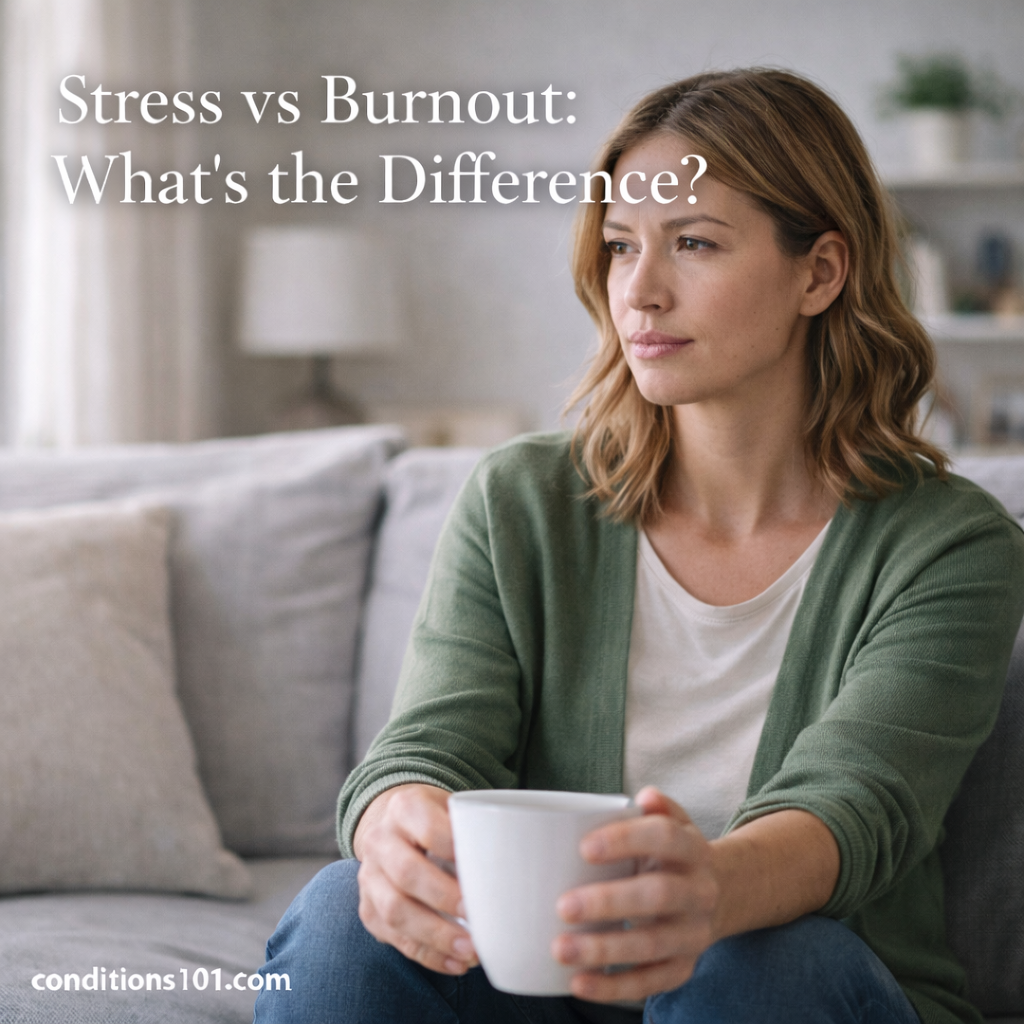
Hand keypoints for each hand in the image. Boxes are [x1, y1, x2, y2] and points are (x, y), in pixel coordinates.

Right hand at [353, 783, 477, 974]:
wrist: (392, 827)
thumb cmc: (437, 821)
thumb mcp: (453, 808)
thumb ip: (477, 829)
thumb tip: (521, 860)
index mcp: (405, 807)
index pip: (427, 828)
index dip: (454, 849)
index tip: (483, 869)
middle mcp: (380, 841)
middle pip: (406, 873)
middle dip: (443, 898)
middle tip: (476, 914)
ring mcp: (369, 877)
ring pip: (394, 911)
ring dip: (436, 936)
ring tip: (471, 951)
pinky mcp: (368, 909)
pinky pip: (394, 938)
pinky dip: (428, 954)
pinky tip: (456, 963)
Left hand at [551, 786, 717, 1002]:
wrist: (722, 894)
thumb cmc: (676, 855)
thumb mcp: (675, 824)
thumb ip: (658, 809)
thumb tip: (645, 796)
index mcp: (693, 849)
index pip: (666, 837)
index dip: (627, 840)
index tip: (583, 848)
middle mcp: (699, 892)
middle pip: (658, 896)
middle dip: (609, 902)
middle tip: (562, 905)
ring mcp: (694, 934)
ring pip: (652, 945)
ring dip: (604, 949)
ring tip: (560, 948)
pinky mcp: (684, 968)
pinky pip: (651, 983)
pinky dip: (614, 988)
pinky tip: (579, 982)